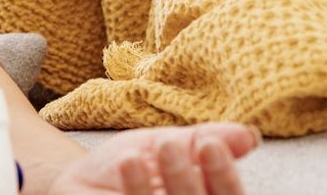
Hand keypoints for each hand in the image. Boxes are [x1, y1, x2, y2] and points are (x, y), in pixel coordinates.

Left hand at [46, 122, 259, 194]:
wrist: (77, 178)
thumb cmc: (128, 163)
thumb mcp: (168, 144)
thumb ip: (204, 140)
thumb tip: (249, 137)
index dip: (224, 177)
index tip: (211, 144)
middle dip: (185, 179)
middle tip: (170, 143)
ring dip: (153, 187)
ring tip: (138, 154)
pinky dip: (133, 191)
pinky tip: (126, 164)